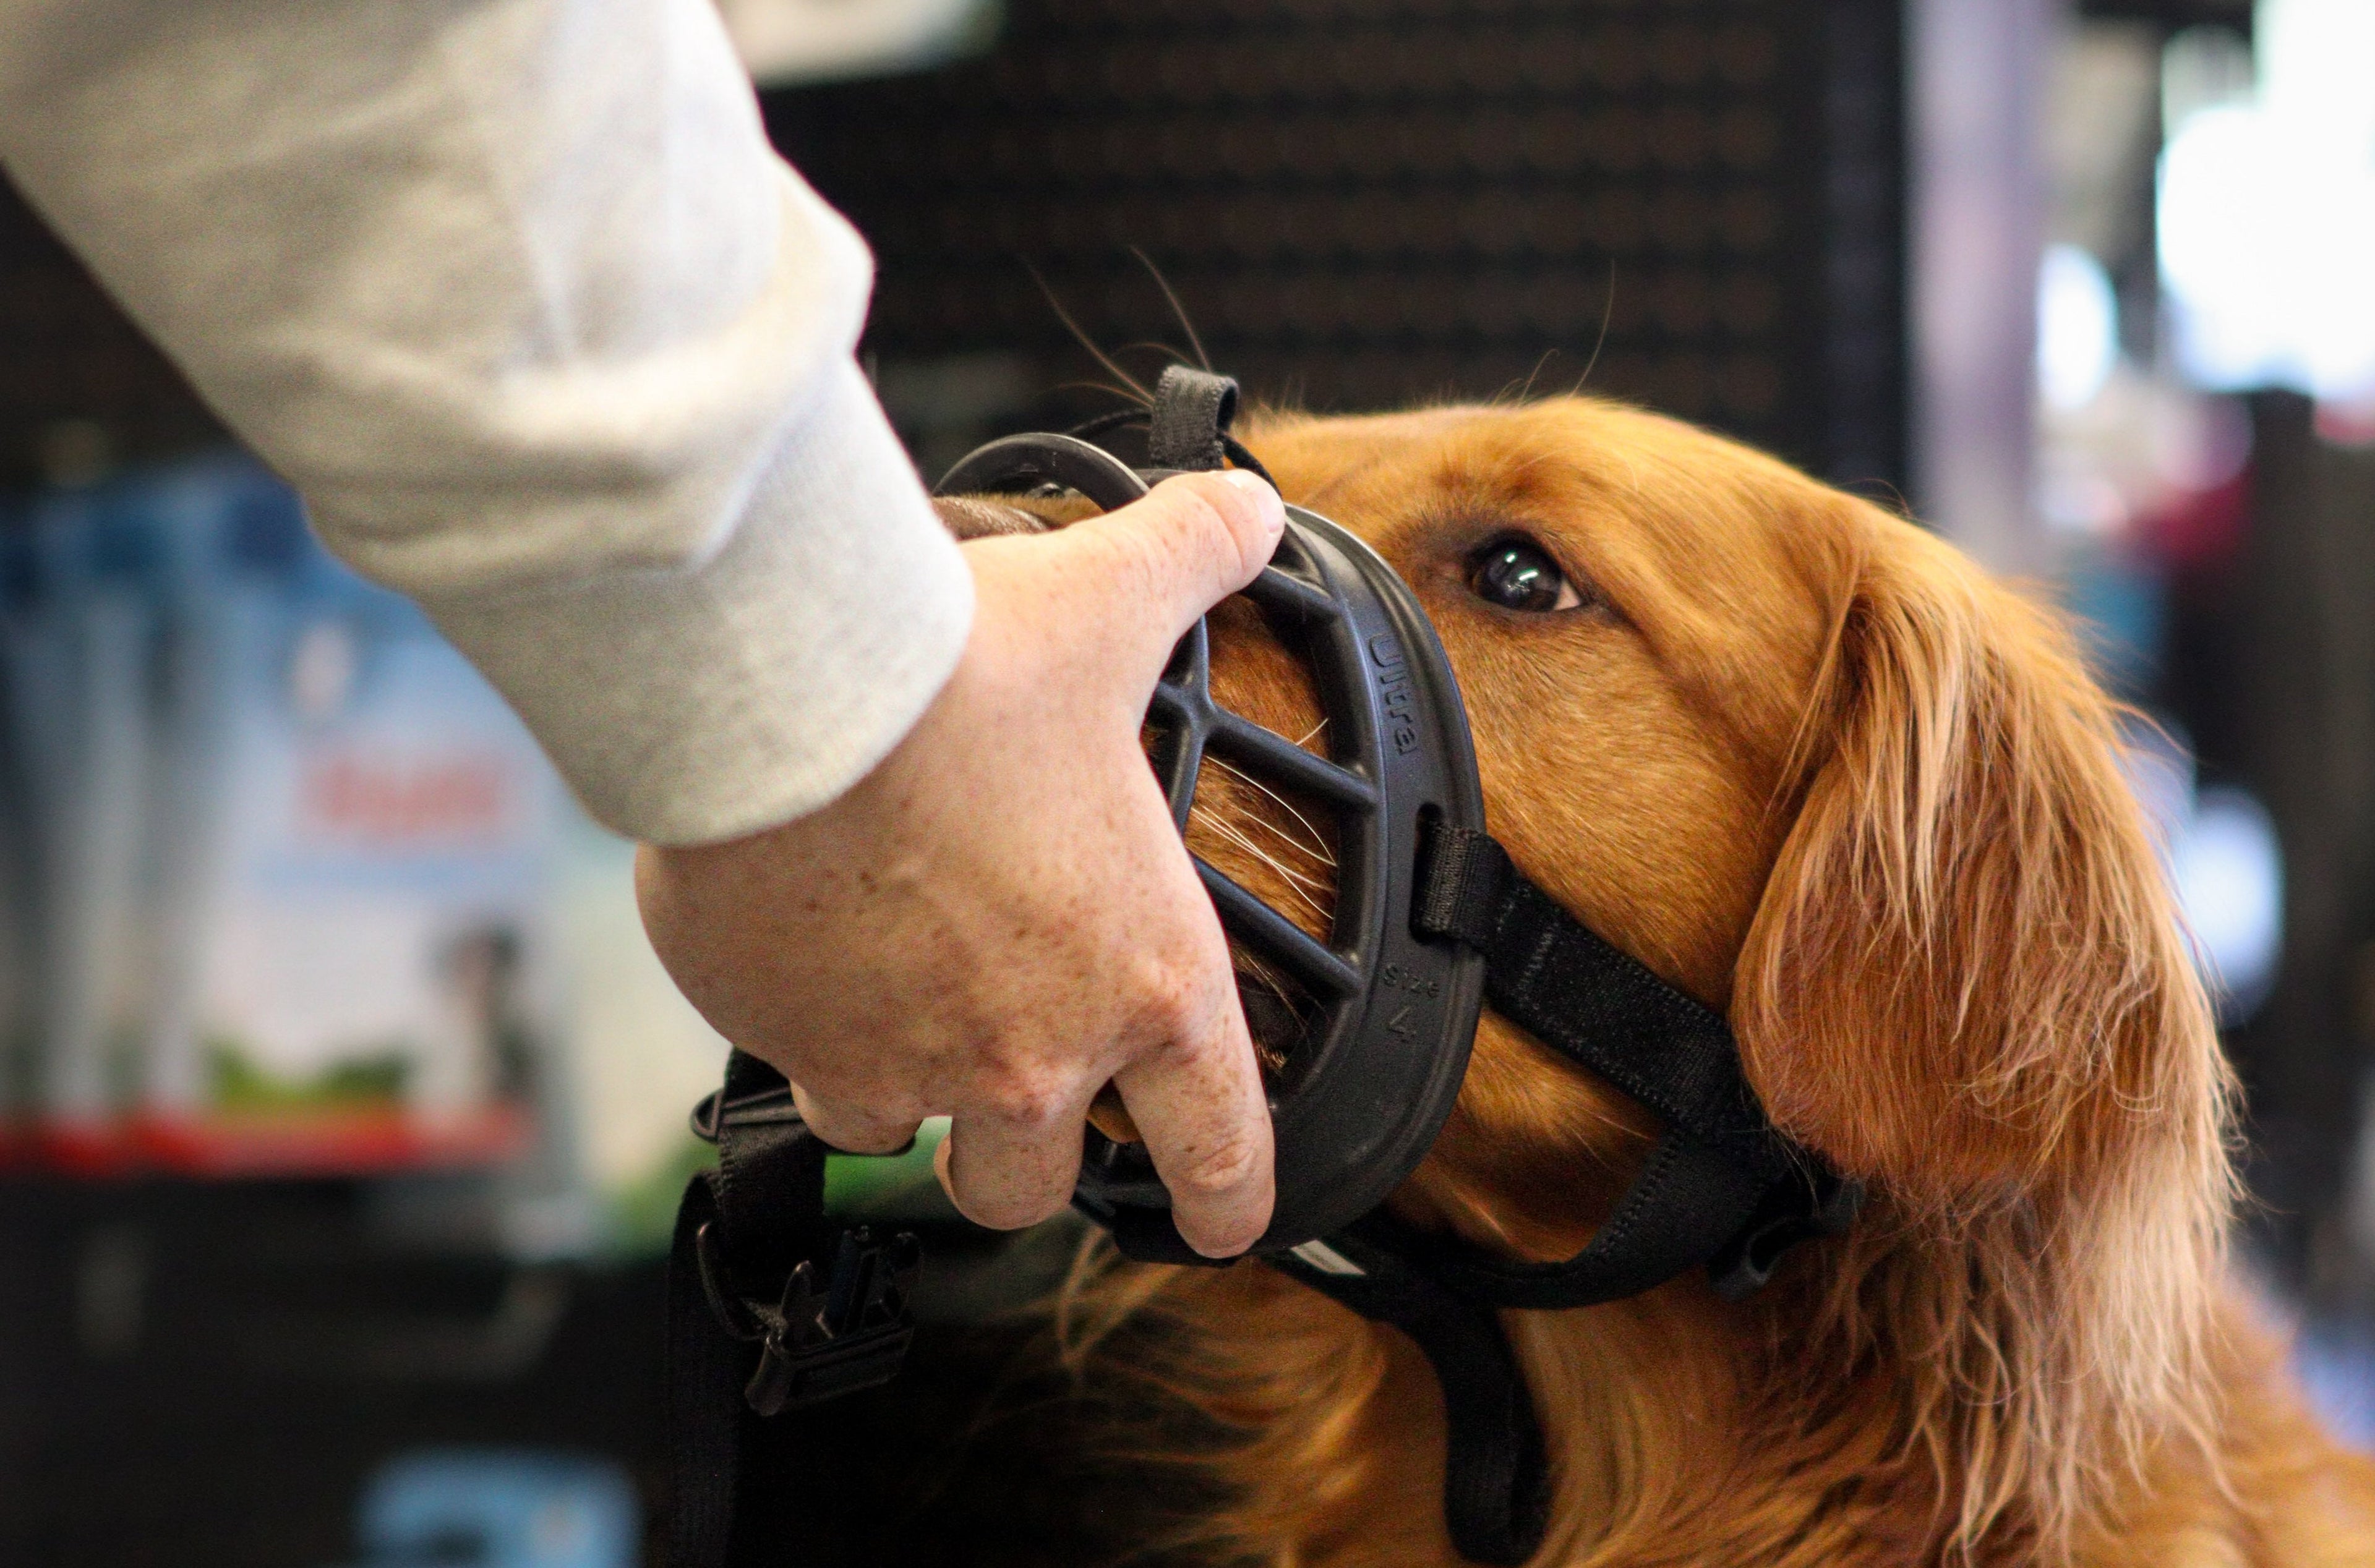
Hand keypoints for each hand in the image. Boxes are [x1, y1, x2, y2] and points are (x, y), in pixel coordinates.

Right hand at [635, 472, 1285, 1256]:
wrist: (795, 694)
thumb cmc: (960, 670)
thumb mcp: (1110, 601)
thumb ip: (1193, 557)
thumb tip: (1244, 510)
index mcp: (1143, 973)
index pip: (1218, 1144)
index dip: (1229, 1198)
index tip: (1225, 1218)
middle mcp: (1033, 1052)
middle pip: (1038, 1187)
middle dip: (1032, 1156)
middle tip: (1016, 1092)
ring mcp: (909, 1064)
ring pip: (918, 1146)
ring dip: (918, 1105)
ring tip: (906, 1020)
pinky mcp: (796, 1045)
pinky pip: (816, 1084)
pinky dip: (820, 1047)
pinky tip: (816, 973)